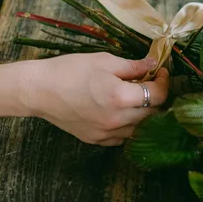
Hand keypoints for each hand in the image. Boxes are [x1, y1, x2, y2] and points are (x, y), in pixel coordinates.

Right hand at [19, 53, 169, 145]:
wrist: (39, 90)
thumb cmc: (69, 70)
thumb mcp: (104, 61)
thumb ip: (133, 66)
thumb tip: (154, 64)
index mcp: (120, 97)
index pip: (158, 95)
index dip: (163, 82)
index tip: (160, 72)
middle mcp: (117, 120)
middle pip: (152, 114)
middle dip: (155, 98)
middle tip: (149, 84)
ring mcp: (106, 133)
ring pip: (139, 129)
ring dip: (143, 114)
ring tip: (134, 99)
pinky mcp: (96, 140)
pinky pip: (121, 138)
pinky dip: (127, 126)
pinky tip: (120, 113)